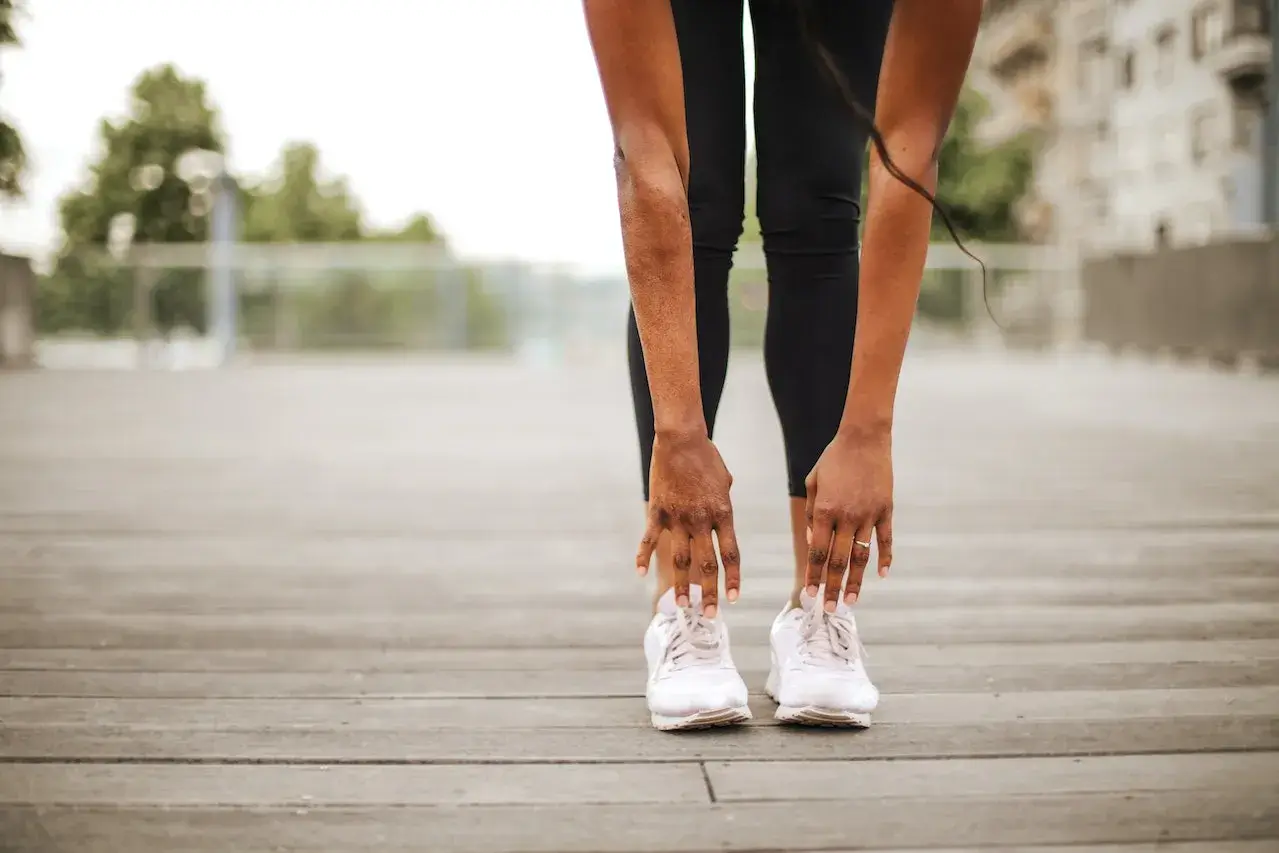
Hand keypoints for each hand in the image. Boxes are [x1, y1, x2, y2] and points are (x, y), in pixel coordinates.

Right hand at [637, 430, 740, 616]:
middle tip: (710, 615)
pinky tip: (641, 574)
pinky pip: (649, 539)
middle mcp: (701, 520)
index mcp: (723, 513)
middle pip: (707, 564)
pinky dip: (643, 557)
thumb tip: (720, 521)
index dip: (732, 578)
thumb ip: (722, 506)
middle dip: (709, 592)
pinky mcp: (657, 512)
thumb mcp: (725, 481)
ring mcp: (678, 518)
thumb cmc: (707, 457)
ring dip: (681, 585)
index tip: (732, 599)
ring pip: (680, 559)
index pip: (730, 553)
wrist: (680, 439)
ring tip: (681, 605)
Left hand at [804, 428, 893, 609]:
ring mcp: (869, 515)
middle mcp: (846, 517)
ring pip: (861, 556)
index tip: (810, 595)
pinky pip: (886, 540)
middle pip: (838, 561)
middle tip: (829, 609)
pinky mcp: (886, 510)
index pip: (817, 552)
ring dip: (856, 581)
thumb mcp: (813, 482)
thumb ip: (810, 514)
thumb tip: (813, 542)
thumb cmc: (833, 459)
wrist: (864, 438)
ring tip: (851, 602)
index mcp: (824, 511)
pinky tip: (882, 576)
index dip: (813, 576)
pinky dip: (884, 559)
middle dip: (833, 587)